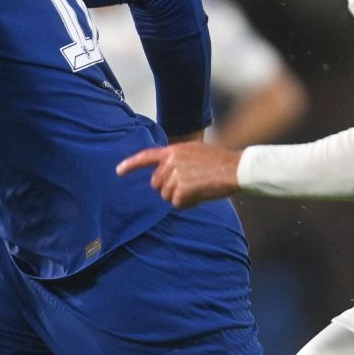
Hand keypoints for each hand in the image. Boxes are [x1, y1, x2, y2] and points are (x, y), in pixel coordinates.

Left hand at [116, 140, 240, 208]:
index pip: (146, 156)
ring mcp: (175, 175)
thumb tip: (164, 176)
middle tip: (190, 186)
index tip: (118, 171)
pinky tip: (200, 195)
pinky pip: (177, 204)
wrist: (235, 169)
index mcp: (173, 151)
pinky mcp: (182, 189)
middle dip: (168, 189)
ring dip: (180, 197)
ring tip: (198, 188)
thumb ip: (177, 160)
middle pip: (156, 184)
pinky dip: (187, 204)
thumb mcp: (195, 153)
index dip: (131, 165)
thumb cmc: (219, 163)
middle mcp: (171, 161)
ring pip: (166, 196)